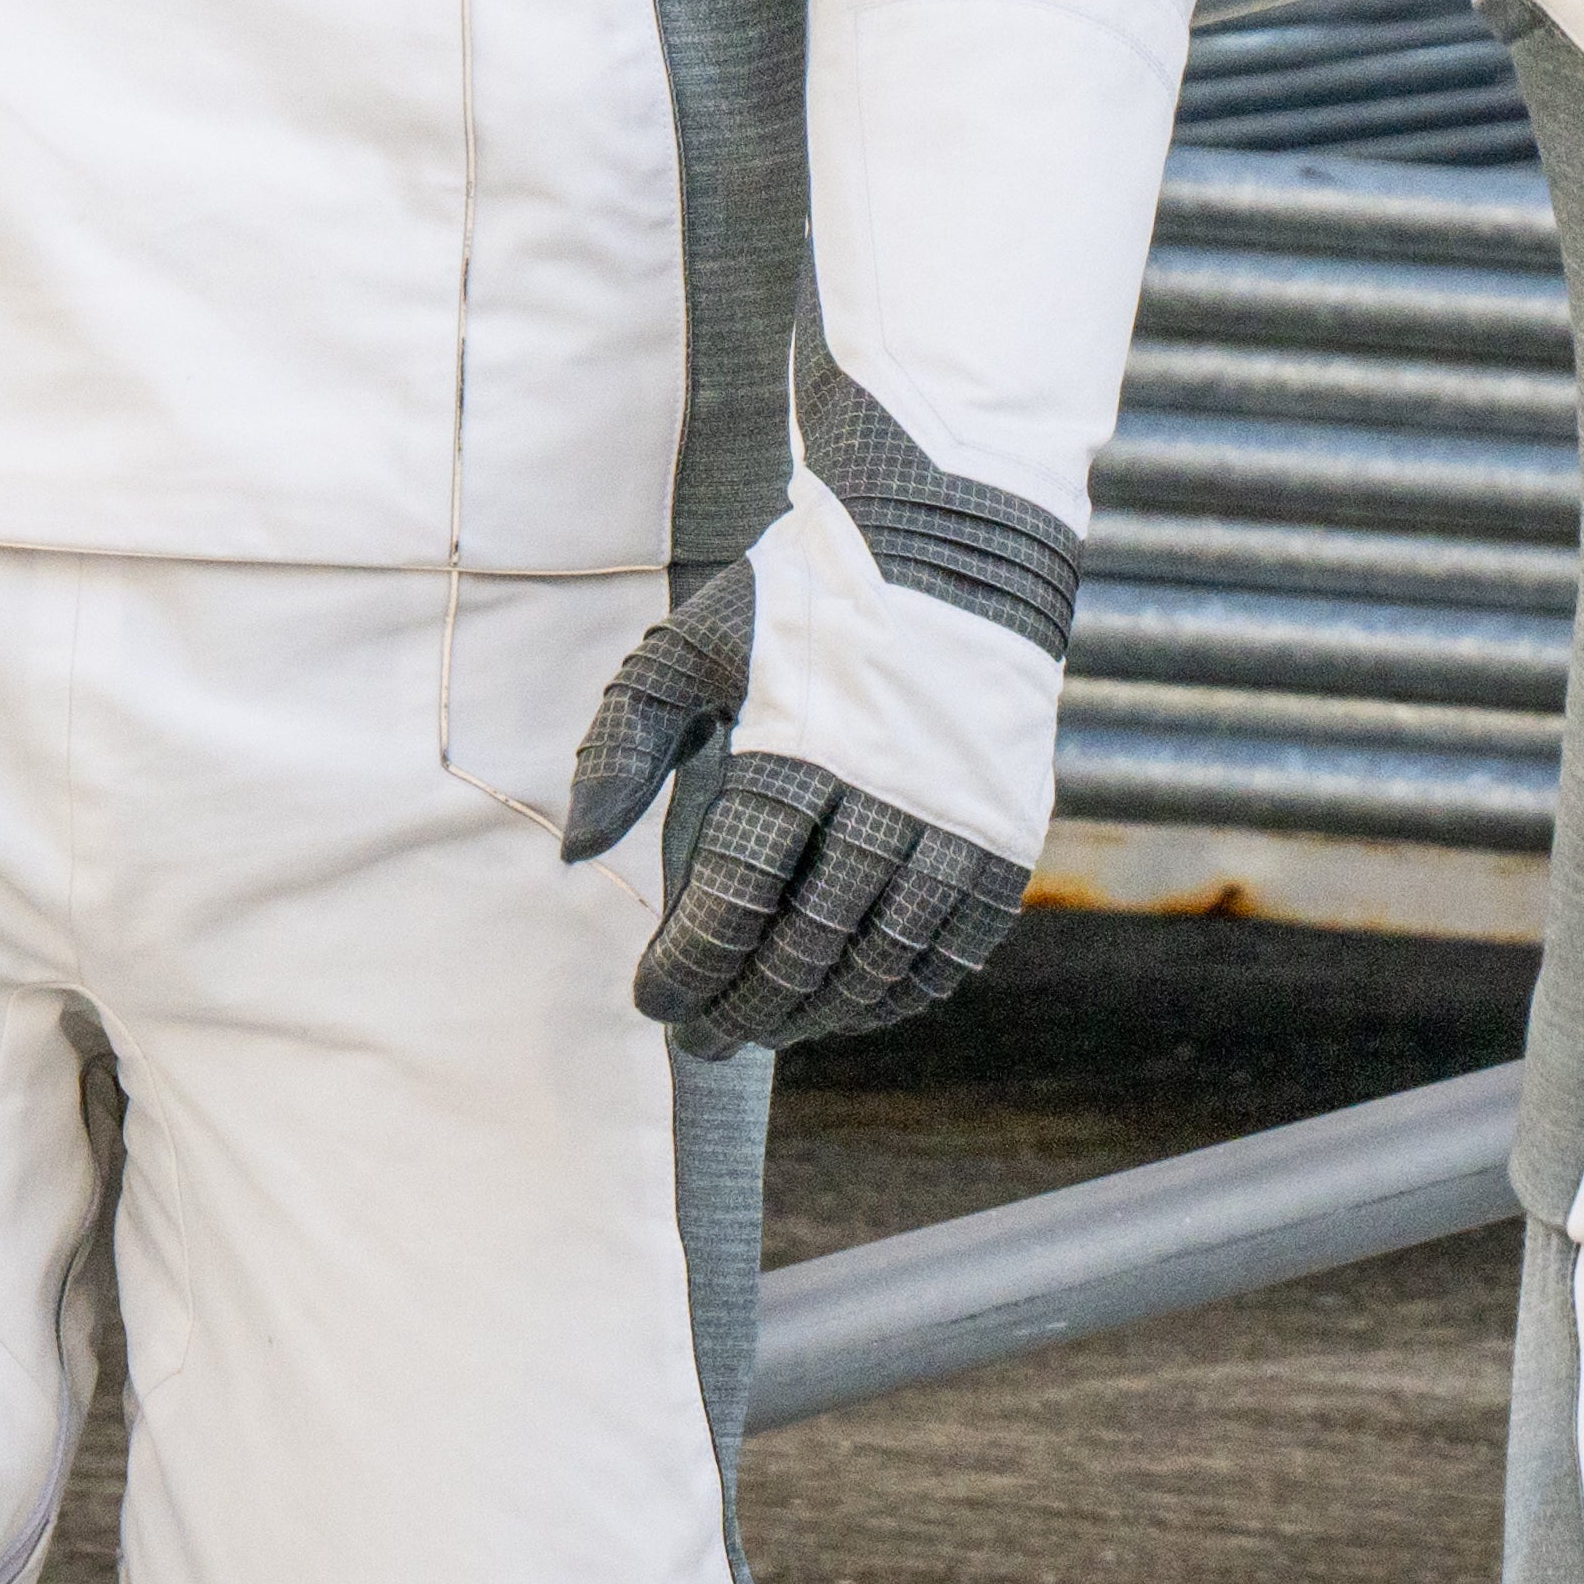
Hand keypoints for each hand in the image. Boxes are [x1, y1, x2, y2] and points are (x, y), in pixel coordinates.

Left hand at [558, 555, 1033, 1055]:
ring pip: (880, 963)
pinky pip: (952, 952)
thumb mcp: (692, 649)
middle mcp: (886, 794)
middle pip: (807, 947)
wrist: (955, 547)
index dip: (689, 968)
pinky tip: (853, 1003)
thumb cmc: (799, 603)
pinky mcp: (1007, 836)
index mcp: (799, 748)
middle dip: (743, 1008)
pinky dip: (899, 995)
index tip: (652, 999)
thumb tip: (576, 855)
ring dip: (816, 1014)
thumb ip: (623, 743)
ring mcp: (956, 821)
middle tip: (701, 1036)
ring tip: (766, 1026)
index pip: (735, 899)